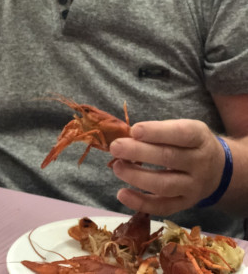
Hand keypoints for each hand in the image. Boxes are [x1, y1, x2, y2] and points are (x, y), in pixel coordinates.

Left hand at [109, 119, 223, 215]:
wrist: (218, 169)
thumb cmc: (191, 143)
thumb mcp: (184, 128)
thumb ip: (159, 131)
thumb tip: (126, 136)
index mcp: (199, 137)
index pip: (180, 134)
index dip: (156, 132)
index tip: (134, 130)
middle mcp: (199, 163)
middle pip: (169, 158)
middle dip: (138, 152)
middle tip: (115, 147)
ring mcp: (193, 187)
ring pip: (164, 185)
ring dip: (137, 177)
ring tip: (117, 167)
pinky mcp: (185, 204)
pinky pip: (162, 207)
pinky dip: (140, 203)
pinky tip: (122, 194)